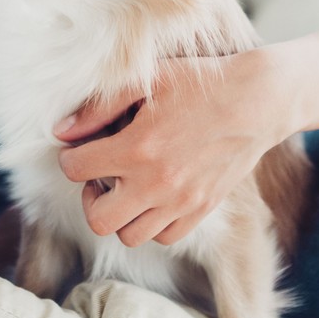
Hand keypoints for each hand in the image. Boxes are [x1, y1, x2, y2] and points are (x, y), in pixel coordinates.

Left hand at [54, 47, 289, 246]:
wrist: (258, 100)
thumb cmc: (200, 83)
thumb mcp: (145, 81)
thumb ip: (98, 108)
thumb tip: (61, 131)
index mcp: (137, 148)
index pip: (76, 170)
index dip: (70, 158)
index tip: (79, 149)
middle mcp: (157, 183)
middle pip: (99, 220)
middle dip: (89, 198)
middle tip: (99, 177)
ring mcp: (182, 202)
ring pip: (130, 236)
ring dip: (120, 214)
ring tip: (126, 187)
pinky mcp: (202, 210)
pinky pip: (164, 236)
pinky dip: (151, 223)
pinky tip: (152, 196)